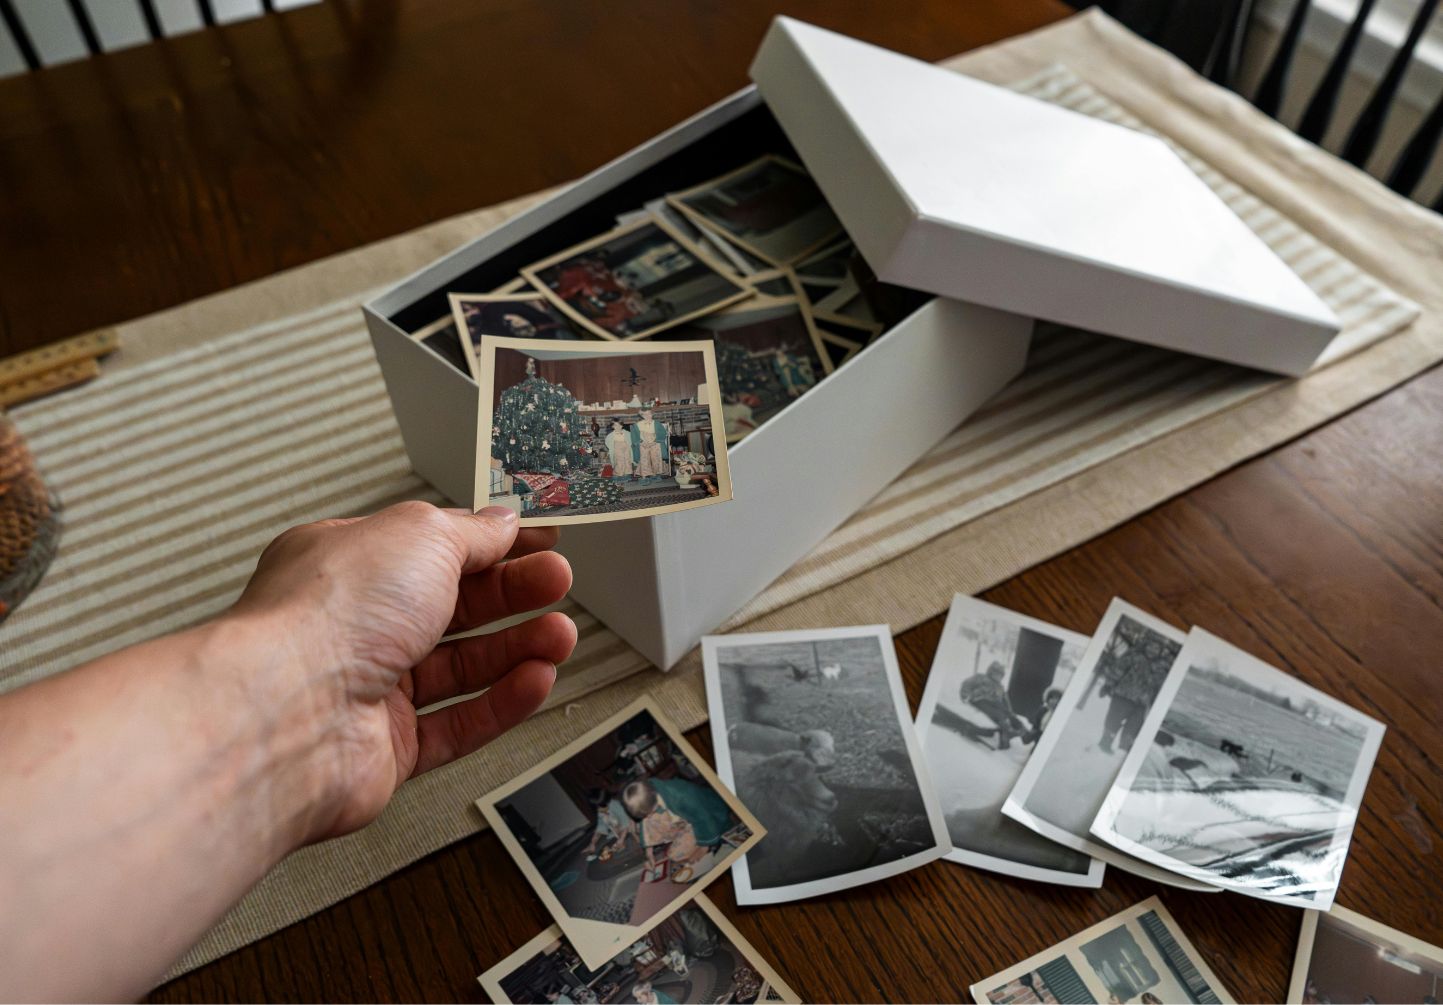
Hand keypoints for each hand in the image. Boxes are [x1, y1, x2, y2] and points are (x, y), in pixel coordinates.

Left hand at [233, 501, 576, 841]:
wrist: (287, 716)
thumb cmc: (328, 617)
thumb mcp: (419, 536)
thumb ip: (470, 532)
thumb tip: (501, 522)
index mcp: (347, 563)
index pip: (432, 546)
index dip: (490, 542)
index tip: (538, 539)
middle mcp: (353, 625)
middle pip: (451, 607)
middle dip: (512, 593)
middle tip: (557, 582)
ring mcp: (368, 689)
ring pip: (459, 668)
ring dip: (516, 649)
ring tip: (560, 634)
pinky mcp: (385, 748)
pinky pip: (457, 724)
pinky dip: (501, 703)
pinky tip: (535, 681)